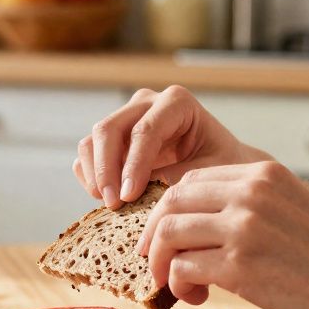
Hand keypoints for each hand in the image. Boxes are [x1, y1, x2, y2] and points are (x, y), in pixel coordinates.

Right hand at [73, 86, 264, 207]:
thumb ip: (174, 177)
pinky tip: (107, 199)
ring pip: (92, 141)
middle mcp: (146, 103)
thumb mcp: (208, 172)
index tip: (128, 197)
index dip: (133, 165)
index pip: (144, 131)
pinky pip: (87, 155)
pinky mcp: (113, 139)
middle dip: (106, 169)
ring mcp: (125, 118)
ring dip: (95, 175)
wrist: (221, 166)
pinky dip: (90, 177)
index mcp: (176, 102)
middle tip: (113, 205)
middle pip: (109, 129)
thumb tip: (137, 191)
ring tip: (110, 205)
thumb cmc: (222, 166)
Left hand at [138, 162, 308, 308]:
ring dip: (162, 263)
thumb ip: (250, 209)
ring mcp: (244, 227)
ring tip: (179, 286)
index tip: (167, 237)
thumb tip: (196, 228)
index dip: (170, 210)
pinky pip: (182, 268)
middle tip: (157, 263)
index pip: (192, 180)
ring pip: (169, 234)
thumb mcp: (292, 213)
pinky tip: (198, 298)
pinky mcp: (241, 266)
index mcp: (264, 173)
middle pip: (171, 201)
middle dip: (154, 235)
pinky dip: (178, 286)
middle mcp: (251, 192)